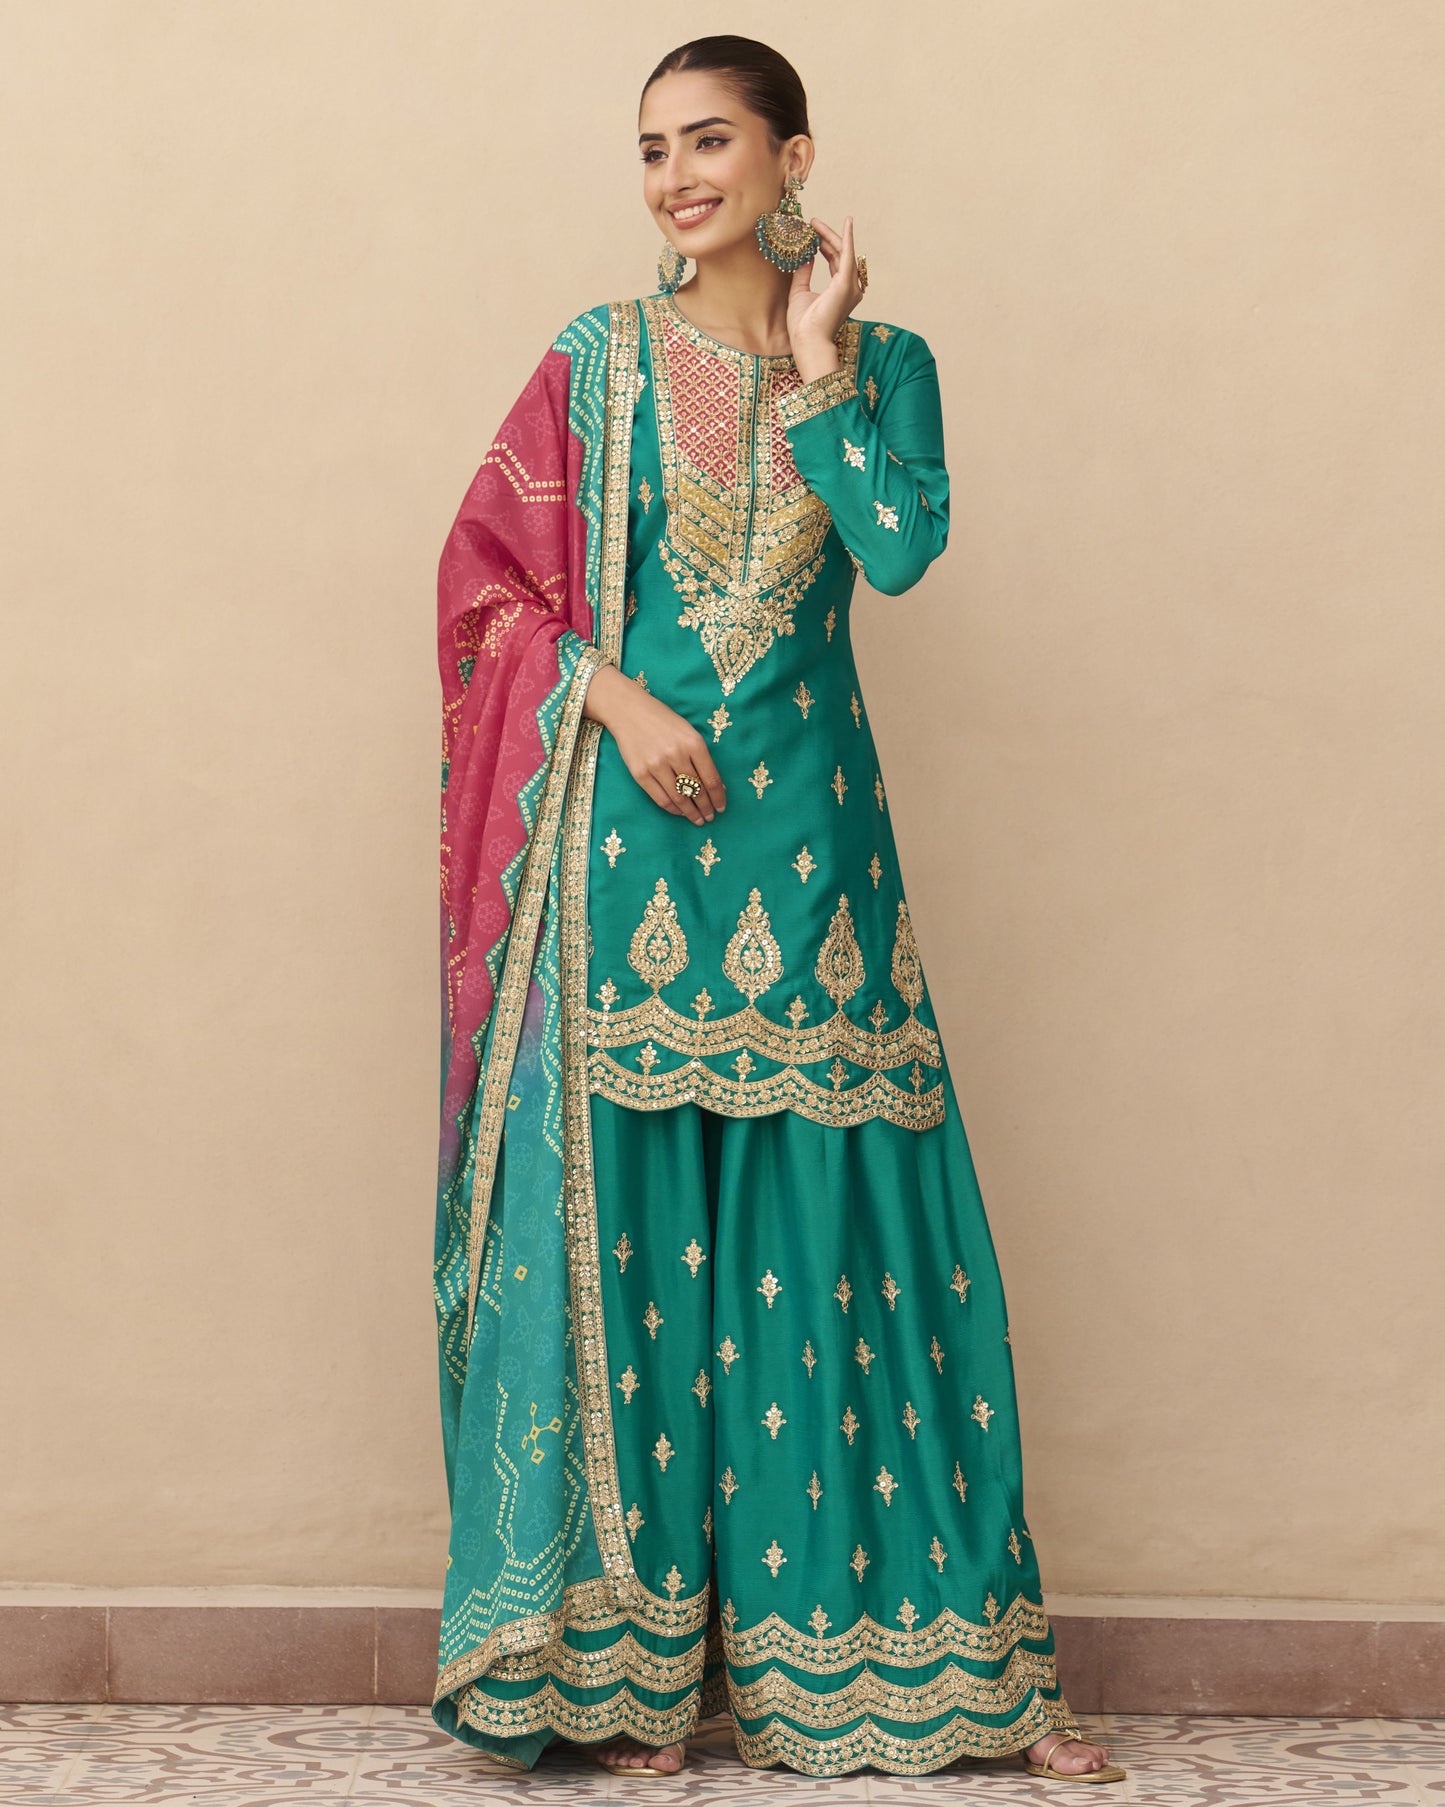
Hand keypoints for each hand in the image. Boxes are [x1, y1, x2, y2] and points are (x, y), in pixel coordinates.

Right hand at [582, 664, 725, 824]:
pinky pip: (661, 799)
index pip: (711, 779)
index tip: (721, 807)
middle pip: (697, 791)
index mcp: (693, 743)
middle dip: (706, 808)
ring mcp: (657, 765)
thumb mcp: (688, 732)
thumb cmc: (663, 721)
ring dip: (691, 813)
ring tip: (697, 819)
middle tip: (710, 817)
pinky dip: (673, 809)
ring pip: (680, 799)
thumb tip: (716, 786)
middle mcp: (676, 755)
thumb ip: (701, 757)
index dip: (719, 797)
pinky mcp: (640, 774)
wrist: (629, 711)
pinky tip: (679, 811)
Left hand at [786, 213, 864, 381]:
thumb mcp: (799, 292)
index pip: (835, 261)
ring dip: (830, 235)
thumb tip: (805, 256)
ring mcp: (850, 286)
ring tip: (815, 223)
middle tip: (812, 223)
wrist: (808, 341)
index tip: (813, 233)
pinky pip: (848, 254)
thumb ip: (803, 274)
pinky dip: (847, 238)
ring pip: (843, 252)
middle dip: (826, 237)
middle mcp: (850, 287)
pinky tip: (847, 222)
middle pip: (840, 254)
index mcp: (840, 291)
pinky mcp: (845, 284)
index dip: (825, 245)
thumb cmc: (804, 325)